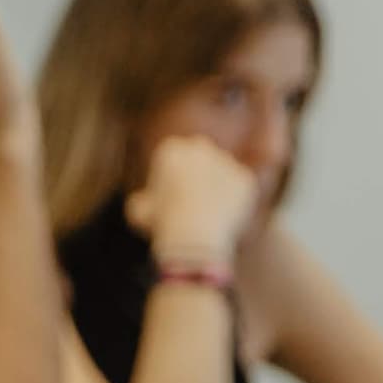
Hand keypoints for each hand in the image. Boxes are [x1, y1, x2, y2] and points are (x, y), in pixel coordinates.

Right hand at [126, 134, 258, 266]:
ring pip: (220, 174)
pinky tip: (222, 218)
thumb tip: (145, 200)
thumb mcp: (138, 211)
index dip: (168, 180)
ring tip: (208, 216)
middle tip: (192, 203)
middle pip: (199, 161)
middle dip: (196, 177)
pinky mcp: (245, 177)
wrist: (195, 235)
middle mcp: (199, 147)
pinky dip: (233, 202)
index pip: (171, 159)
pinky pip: (238, 189)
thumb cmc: (162, 224)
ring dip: (216, 188)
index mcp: (170, 148)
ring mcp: (225, 161)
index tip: (168, 200)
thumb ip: (144, 200)